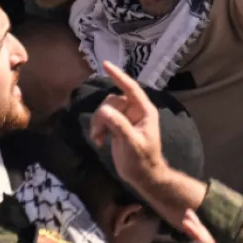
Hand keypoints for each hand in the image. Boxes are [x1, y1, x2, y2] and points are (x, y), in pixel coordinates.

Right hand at [90, 62, 214, 242]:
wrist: (143, 177)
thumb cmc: (143, 161)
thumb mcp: (132, 143)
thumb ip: (119, 126)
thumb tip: (104, 111)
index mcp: (144, 111)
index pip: (131, 88)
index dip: (118, 76)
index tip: (106, 65)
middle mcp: (135, 111)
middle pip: (113, 101)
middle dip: (103, 114)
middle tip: (98, 133)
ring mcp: (126, 118)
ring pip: (106, 109)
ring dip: (98, 122)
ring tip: (98, 139)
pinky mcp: (118, 127)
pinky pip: (103, 119)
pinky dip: (98, 128)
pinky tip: (98, 141)